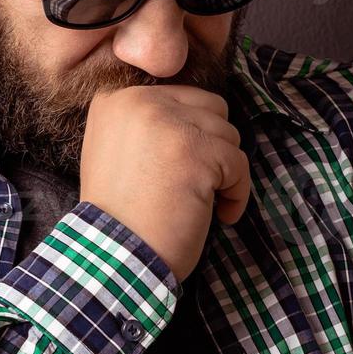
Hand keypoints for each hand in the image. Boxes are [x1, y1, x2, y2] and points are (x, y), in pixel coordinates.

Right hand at [79, 84, 250, 282]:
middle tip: (197, 182)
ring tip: (202, 201)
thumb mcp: (116, 151)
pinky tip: (220, 215)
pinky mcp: (197, 152)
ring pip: (229, 135)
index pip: (183, 97)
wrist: (113, 256)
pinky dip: (237, 194)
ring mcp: (170, 125)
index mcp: (118, 100)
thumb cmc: (119, 216)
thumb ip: (149, 125)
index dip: (194, 135)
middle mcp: (140, 102)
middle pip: (212, 108)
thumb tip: (199, 117)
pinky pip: (239, 164)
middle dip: (213, 147)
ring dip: (224, 173)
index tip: (185, 169)